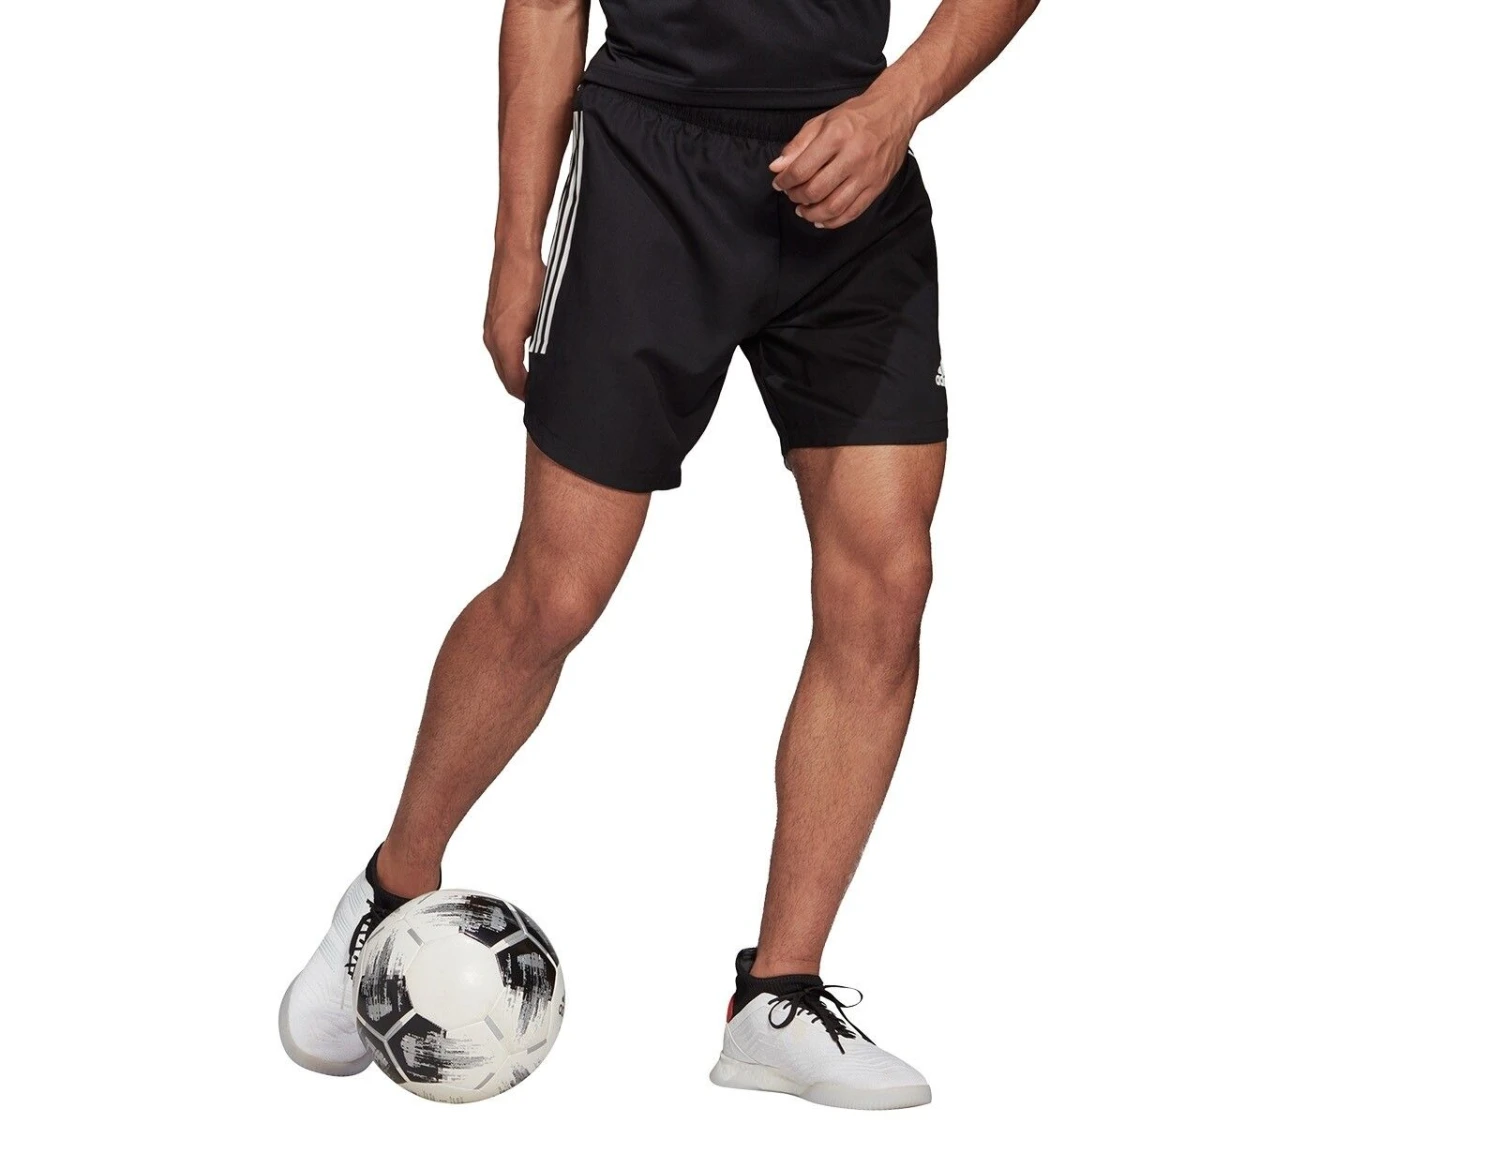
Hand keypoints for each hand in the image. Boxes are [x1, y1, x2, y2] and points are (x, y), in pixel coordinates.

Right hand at [483, 244, 544, 398]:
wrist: (514, 253)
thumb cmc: (532, 279)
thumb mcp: (547, 316)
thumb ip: (547, 345)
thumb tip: (558, 367)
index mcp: (505, 339)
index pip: (514, 381)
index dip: (529, 396)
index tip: (544, 403)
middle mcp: (492, 337)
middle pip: (506, 376)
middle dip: (523, 390)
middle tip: (545, 399)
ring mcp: (490, 329)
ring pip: (502, 364)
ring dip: (517, 376)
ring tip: (539, 385)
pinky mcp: (492, 321)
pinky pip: (500, 350)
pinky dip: (511, 362)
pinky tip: (528, 364)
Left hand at [770, 87, 920, 229]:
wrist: (895, 112)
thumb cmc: (859, 115)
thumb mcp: (823, 121)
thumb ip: (798, 145)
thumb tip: (777, 167)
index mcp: (836, 136)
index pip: (802, 169)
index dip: (785, 181)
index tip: (779, 183)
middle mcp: (853, 156)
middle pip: (816, 190)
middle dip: (797, 196)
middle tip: (791, 194)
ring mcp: (867, 174)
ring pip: (833, 207)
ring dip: (812, 213)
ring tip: (803, 209)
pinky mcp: (877, 186)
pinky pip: (852, 212)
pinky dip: (833, 221)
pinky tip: (822, 219)